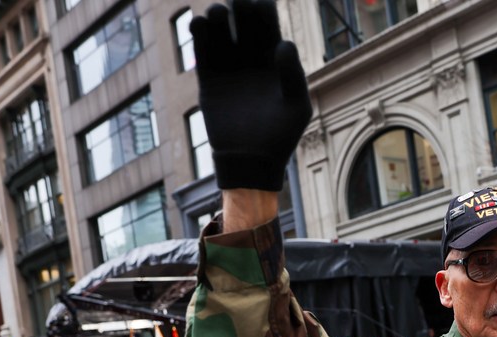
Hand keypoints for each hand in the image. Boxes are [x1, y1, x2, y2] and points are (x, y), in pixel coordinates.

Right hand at [190, 0, 312, 189]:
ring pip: (220, 29)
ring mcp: (229, 66)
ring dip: (217, 15)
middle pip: (243, 19)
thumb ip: (294, 76)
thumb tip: (284, 44)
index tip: (259, 6)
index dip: (263, 8)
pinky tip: (200, 24)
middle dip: (239, 6)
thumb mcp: (297, 108)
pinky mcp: (209, 78)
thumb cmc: (281, 137)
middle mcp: (251, 57)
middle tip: (237, 4)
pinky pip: (202, 49)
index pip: (268, 22)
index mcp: (275, 58)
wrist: (251, 162)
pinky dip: (199, 33)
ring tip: (218, 14)